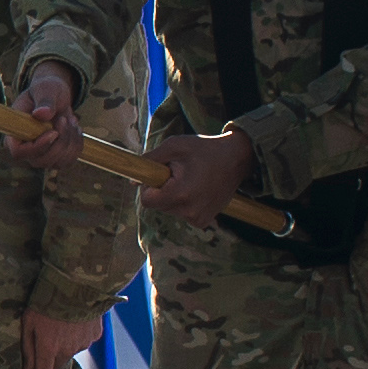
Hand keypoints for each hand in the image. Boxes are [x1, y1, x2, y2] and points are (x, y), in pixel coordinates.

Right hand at [3, 62, 81, 168]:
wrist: (55, 96)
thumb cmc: (45, 90)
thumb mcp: (44, 89)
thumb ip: (43, 101)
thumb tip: (41, 113)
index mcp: (14, 132)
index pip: (18, 152)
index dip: (37, 147)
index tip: (53, 132)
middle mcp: (25, 148)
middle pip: (41, 161)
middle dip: (60, 142)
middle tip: (65, 119)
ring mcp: (41, 155)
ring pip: (58, 162)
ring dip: (71, 141)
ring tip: (71, 120)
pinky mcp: (56, 157)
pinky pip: (69, 160)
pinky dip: (77, 144)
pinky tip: (74, 128)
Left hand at [21, 308, 102, 368]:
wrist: (75, 284)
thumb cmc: (46, 301)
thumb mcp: (28, 322)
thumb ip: (28, 348)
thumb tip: (28, 368)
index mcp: (50, 348)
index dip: (39, 366)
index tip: (35, 358)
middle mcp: (68, 350)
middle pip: (59, 364)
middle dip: (52, 356)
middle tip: (47, 337)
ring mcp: (84, 343)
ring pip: (72, 351)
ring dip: (66, 344)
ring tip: (61, 323)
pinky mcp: (95, 335)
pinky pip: (85, 340)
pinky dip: (79, 334)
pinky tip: (74, 319)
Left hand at [143, 129, 257, 228]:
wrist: (235, 159)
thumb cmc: (203, 150)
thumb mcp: (173, 146)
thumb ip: (150, 161)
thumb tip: (132, 180)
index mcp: (181, 194)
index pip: (147, 201)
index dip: (147, 187)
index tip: (159, 175)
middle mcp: (190, 211)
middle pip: (157, 206)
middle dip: (161, 190)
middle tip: (178, 174)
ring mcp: (199, 219)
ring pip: (169, 209)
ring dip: (173, 196)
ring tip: (190, 180)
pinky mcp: (204, 221)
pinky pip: (181, 213)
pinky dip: (183, 202)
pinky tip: (196, 189)